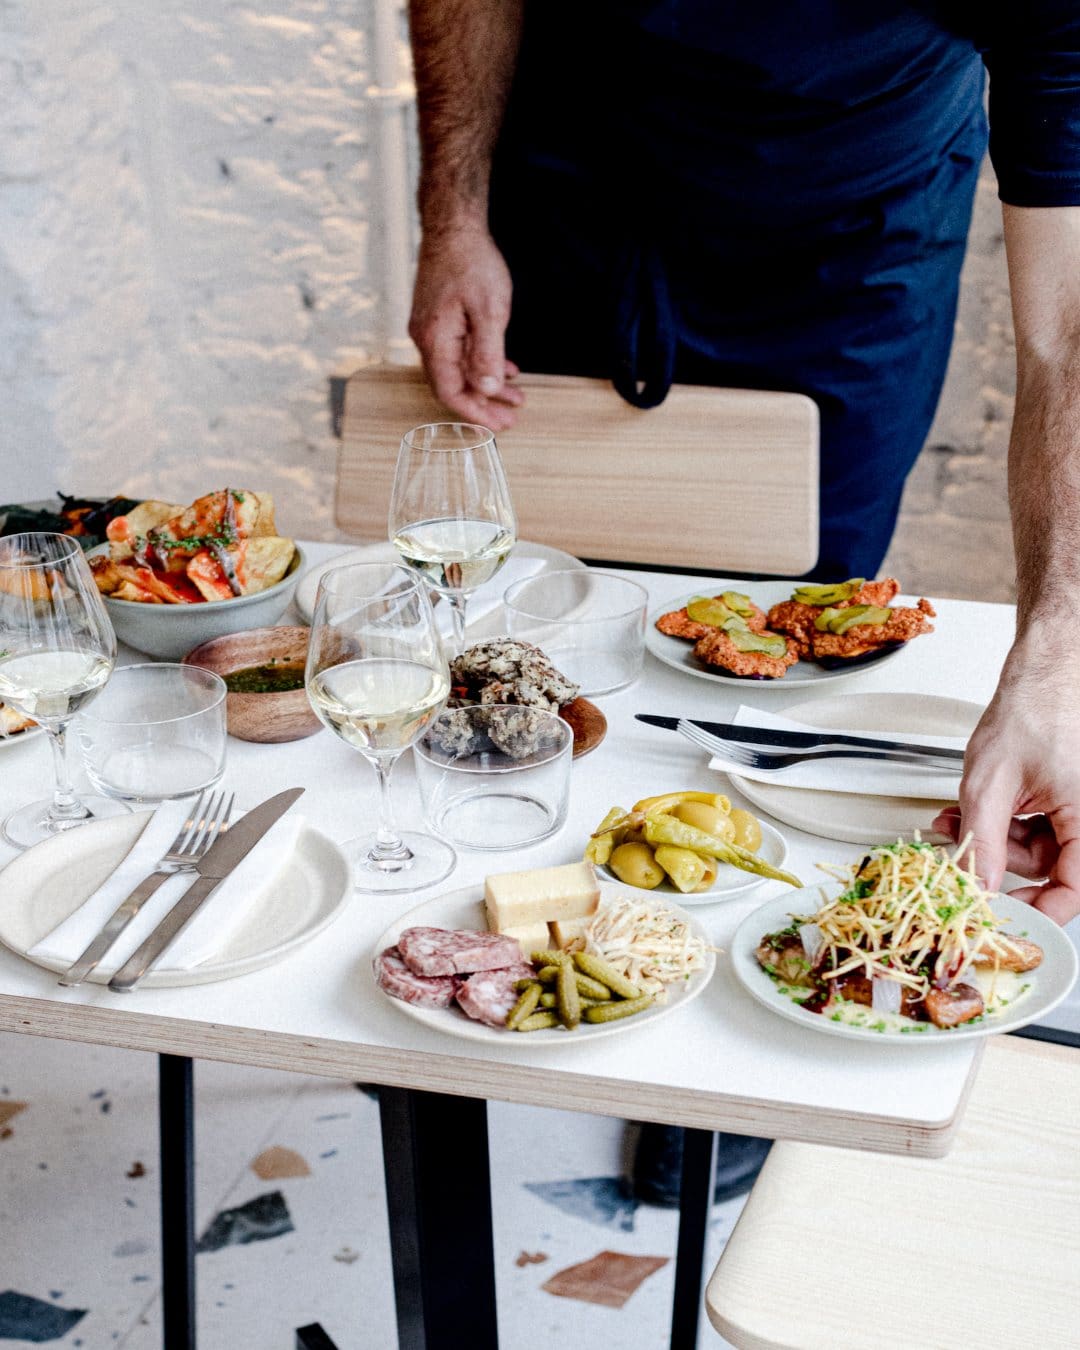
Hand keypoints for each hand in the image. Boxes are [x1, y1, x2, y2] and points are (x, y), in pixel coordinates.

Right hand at [409, 225, 524, 430]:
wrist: (453, 226)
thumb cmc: (471, 262)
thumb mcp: (489, 310)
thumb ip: (487, 352)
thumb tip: (487, 388)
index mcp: (435, 340)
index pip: (449, 391)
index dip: (473, 412)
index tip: (496, 425)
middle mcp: (426, 339)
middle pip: (453, 385)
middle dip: (483, 404)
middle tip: (510, 418)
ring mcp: (431, 329)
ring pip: (458, 369)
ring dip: (486, 384)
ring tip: (516, 396)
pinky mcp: (439, 320)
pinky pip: (459, 352)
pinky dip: (481, 363)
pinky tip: (504, 367)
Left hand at [932, 654, 1079, 924]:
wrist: (1044, 670)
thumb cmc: (1034, 709)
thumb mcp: (991, 783)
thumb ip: (984, 841)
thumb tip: (976, 886)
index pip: (1076, 889)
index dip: (1040, 909)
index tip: (1004, 915)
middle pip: (1050, 868)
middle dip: (998, 859)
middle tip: (959, 850)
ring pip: (1037, 847)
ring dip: (993, 837)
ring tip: (956, 818)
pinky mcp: (1068, 796)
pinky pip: (1037, 824)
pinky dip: (1003, 819)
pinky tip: (972, 807)